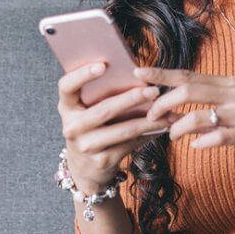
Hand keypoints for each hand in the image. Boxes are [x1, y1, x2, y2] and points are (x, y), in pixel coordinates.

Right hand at [57, 62, 176, 194]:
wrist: (84, 168)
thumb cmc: (92, 127)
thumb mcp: (87, 111)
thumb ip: (100, 94)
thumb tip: (136, 74)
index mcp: (66, 107)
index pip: (66, 86)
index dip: (82, 75)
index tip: (103, 65)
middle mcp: (72, 127)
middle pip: (104, 109)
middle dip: (132, 99)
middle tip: (153, 90)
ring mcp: (86, 146)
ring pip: (123, 130)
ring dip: (148, 120)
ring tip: (167, 112)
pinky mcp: (102, 160)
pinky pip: (131, 143)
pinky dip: (149, 133)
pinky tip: (163, 126)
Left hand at [133, 65, 234, 175]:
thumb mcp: (230, 112)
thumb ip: (203, 110)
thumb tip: (166, 114)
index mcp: (228, 83)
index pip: (188, 74)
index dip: (161, 74)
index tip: (137, 73)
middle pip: (189, 89)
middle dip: (162, 103)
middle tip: (150, 117)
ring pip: (199, 115)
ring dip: (178, 127)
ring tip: (171, 135)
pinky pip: (218, 136)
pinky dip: (201, 142)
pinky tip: (196, 145)